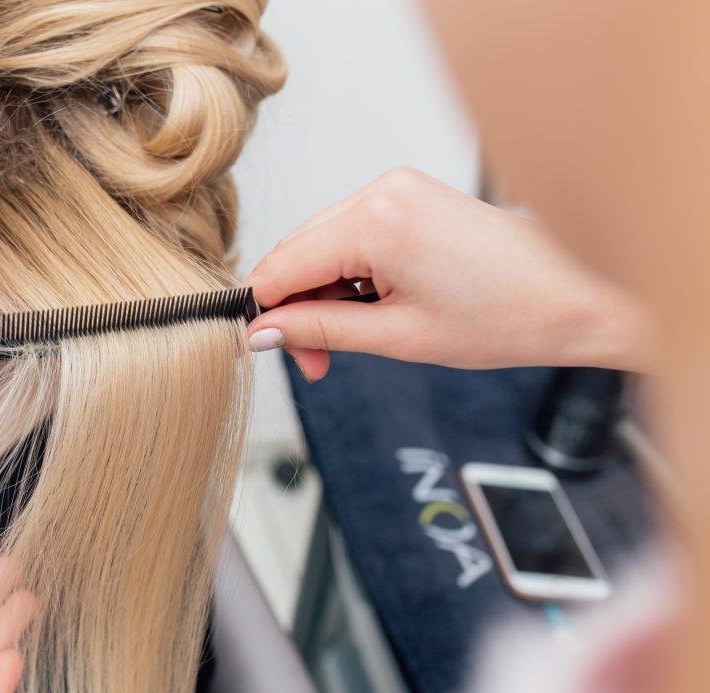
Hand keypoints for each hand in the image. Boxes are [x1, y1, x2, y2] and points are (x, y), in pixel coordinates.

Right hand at [242, 168, 654, 379]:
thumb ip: (319, 330)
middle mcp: (380, 191)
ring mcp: (396, 187)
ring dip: (322, 292)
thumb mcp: (397, 337)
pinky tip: (372, 302)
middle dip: (297, 308)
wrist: (575, 294)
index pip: (282, 264)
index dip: (266, 312)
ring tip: (354, 335)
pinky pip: (351, 232)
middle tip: (318, 360)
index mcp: (376, 222)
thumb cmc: (505, 317)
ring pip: (321, 243)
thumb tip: (262, 333)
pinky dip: (348, 272)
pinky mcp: (408, 194)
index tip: (269, 350)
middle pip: (297, 251)